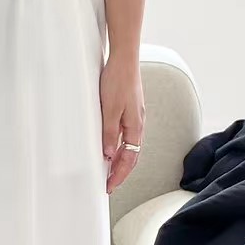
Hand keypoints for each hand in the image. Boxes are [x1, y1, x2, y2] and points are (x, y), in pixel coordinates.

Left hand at [100, 51, 144, 193]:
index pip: (129, 160)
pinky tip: (109, 146)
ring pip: (128, 146)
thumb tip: (107, 155)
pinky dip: (117, 146)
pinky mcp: (128, 110)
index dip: (119, 175)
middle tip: (108, 183)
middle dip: (120, 172)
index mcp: (135, 127)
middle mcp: (137, 124)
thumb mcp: (109, 110)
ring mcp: (134, 117)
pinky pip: (125, 135)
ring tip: (107, 170)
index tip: (109, 186)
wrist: (124, 58)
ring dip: (118, 160)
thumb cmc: (118, 81)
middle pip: (131, 156)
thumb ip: (109, 133)